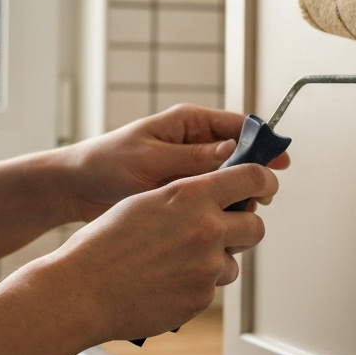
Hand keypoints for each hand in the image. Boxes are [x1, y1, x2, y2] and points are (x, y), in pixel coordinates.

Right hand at [43, 163, 278, 343]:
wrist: (82, 291)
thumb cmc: (103, 244)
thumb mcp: (146, 200)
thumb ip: (187, 195)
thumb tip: (215, 194)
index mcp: (191, 195)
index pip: (251, 178)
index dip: (265, 179)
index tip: (266, 183)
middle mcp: (207, 229)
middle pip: (255, 225)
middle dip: (244, 227)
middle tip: (226, 230)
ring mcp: (207, 267)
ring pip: (233, 261)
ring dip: (216, 260)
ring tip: (177, 262)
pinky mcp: (201, 298)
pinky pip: (212, 288)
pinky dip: (196, 285)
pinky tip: (166, 282)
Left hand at [54, 104, 289, 222]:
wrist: (73, 189)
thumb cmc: (105, 165)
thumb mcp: (152, 160)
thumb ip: (195, 158)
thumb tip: (236, 152)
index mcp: (188, 124)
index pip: (239, 127)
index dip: (263, 144)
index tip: (281, 162)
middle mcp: (194, 144)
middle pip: (239, 159)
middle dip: (249, 180)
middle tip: (253, 203)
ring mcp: (189, 170)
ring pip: (227, 185)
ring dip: (233, 201)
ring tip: (230, 221)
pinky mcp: (181, 194)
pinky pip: (210, 202)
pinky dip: (216, 214)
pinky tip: (215, 230)